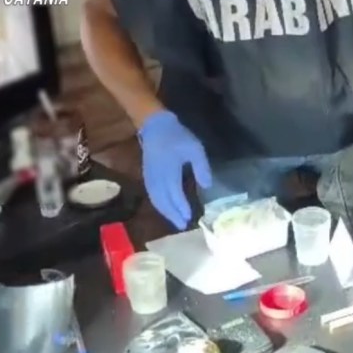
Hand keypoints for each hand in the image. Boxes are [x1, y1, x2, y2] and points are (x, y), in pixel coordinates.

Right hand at [138, 110, 213, 229]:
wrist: (155, 126)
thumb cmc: (177, 137)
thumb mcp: (195, 149)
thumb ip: (201, 167)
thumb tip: (206, 186)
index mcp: (169, 171)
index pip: (174, 194)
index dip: (181, 207)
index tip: (189, 217)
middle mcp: (157, 177)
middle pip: (163, 201)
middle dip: (173, 214)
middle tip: (183, 226)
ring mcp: (150, 177)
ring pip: (156, 199)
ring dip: (165, 212)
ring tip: (175, 220)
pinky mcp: (146, 176)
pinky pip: (152, 194)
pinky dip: (159, 204)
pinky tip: (165, 208)